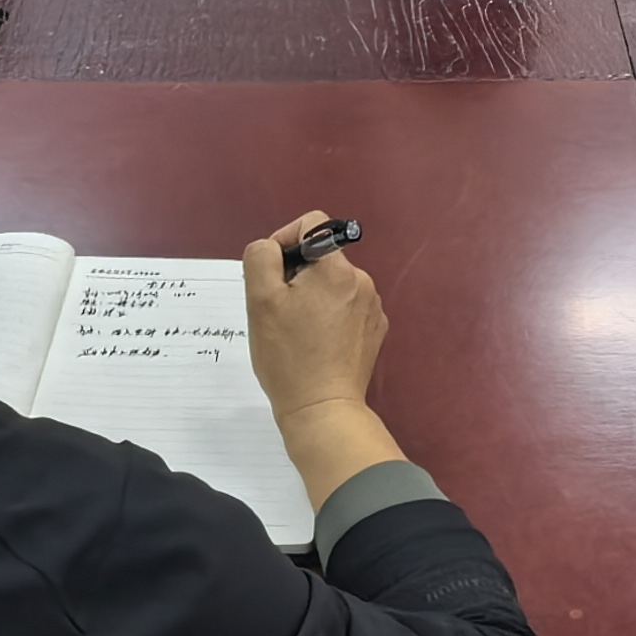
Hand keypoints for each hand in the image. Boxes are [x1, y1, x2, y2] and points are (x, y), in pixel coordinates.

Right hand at [243, 207, 406, 507]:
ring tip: (296, 330)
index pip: (312, 224)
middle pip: (322, 258)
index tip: (270, 272)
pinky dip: (329, 316)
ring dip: (312, 296)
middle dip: (296, 275)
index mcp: (337, 268)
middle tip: (277, 310)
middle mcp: (363, 281)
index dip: (284, 239)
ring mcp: (373, 308)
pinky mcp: (375, 332)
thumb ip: (262, 258)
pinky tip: (316, 344)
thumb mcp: (260, 301)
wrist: (323, 411)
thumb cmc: (288, 355)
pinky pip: (347, 308)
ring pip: (333, 285)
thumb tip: (272, 247)